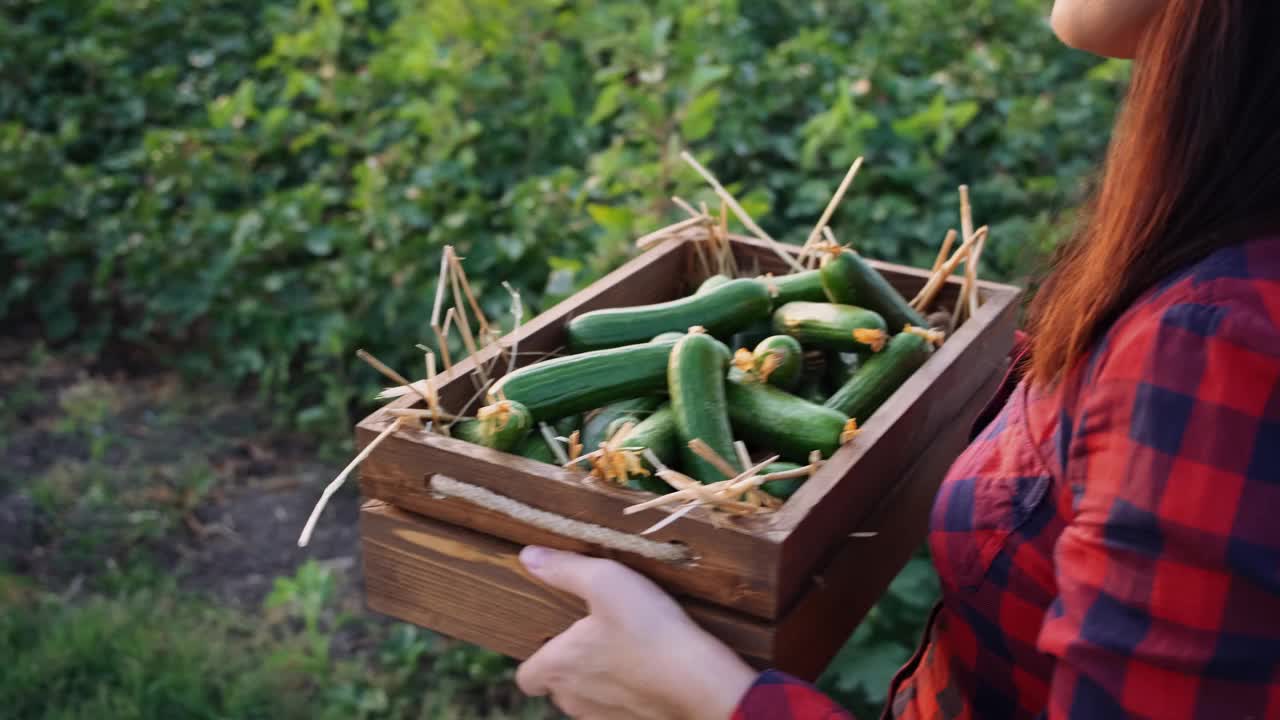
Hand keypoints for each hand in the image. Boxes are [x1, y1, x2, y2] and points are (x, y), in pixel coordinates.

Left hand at [515, 546, 757, 719]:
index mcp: (559, 667)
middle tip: (594, 638)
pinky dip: (625, 695)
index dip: (537, 658)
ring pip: (586, 702)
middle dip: (568, 668)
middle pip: (557, 688)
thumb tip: (528, 556)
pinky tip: (646, 671)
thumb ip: (564, 569)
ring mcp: (603, 717)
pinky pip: (617, 711)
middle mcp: (574, 699)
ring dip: (597, 682)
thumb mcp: (606, 581)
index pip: (525, 677)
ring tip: (623, 652)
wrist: (700, 682)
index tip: (556, 639)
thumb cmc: (650, 629)